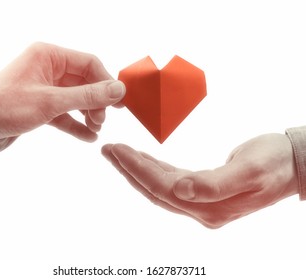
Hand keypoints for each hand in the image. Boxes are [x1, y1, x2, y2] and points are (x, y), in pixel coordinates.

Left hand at [0, 42, 124, 154]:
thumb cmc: (5, 106)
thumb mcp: (52, 101)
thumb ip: (87, 95)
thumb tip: (118, 90)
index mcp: (49, 56)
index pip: (89, 64)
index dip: (106, 82)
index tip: (119, 102)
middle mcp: (48, 70)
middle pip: (85, 83)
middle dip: (96, 102)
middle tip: (102, 120)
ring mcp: (45, 90)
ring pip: (76, 99)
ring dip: (88, 114)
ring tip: (96, 129)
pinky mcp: (41, 108)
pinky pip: (65, 114)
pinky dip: (76, 125)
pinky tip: (88, 137)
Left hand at [102, 134, 298, 227]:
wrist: (293, 165)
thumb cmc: (275, 163)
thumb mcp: (250, 170)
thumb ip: (215, 185)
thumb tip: (182, 191)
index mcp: (210, 205)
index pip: (161, 187)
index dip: (136, 168)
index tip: (116, 149)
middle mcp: (202, 208)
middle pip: (154, 189)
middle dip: (128, 169)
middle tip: (108, 150)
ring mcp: (202, 203)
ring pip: (159, 187)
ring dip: (137, 169)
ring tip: (118, 152)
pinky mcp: (205, 193)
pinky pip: (171, 182)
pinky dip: (154, 169)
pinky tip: (144, 159)